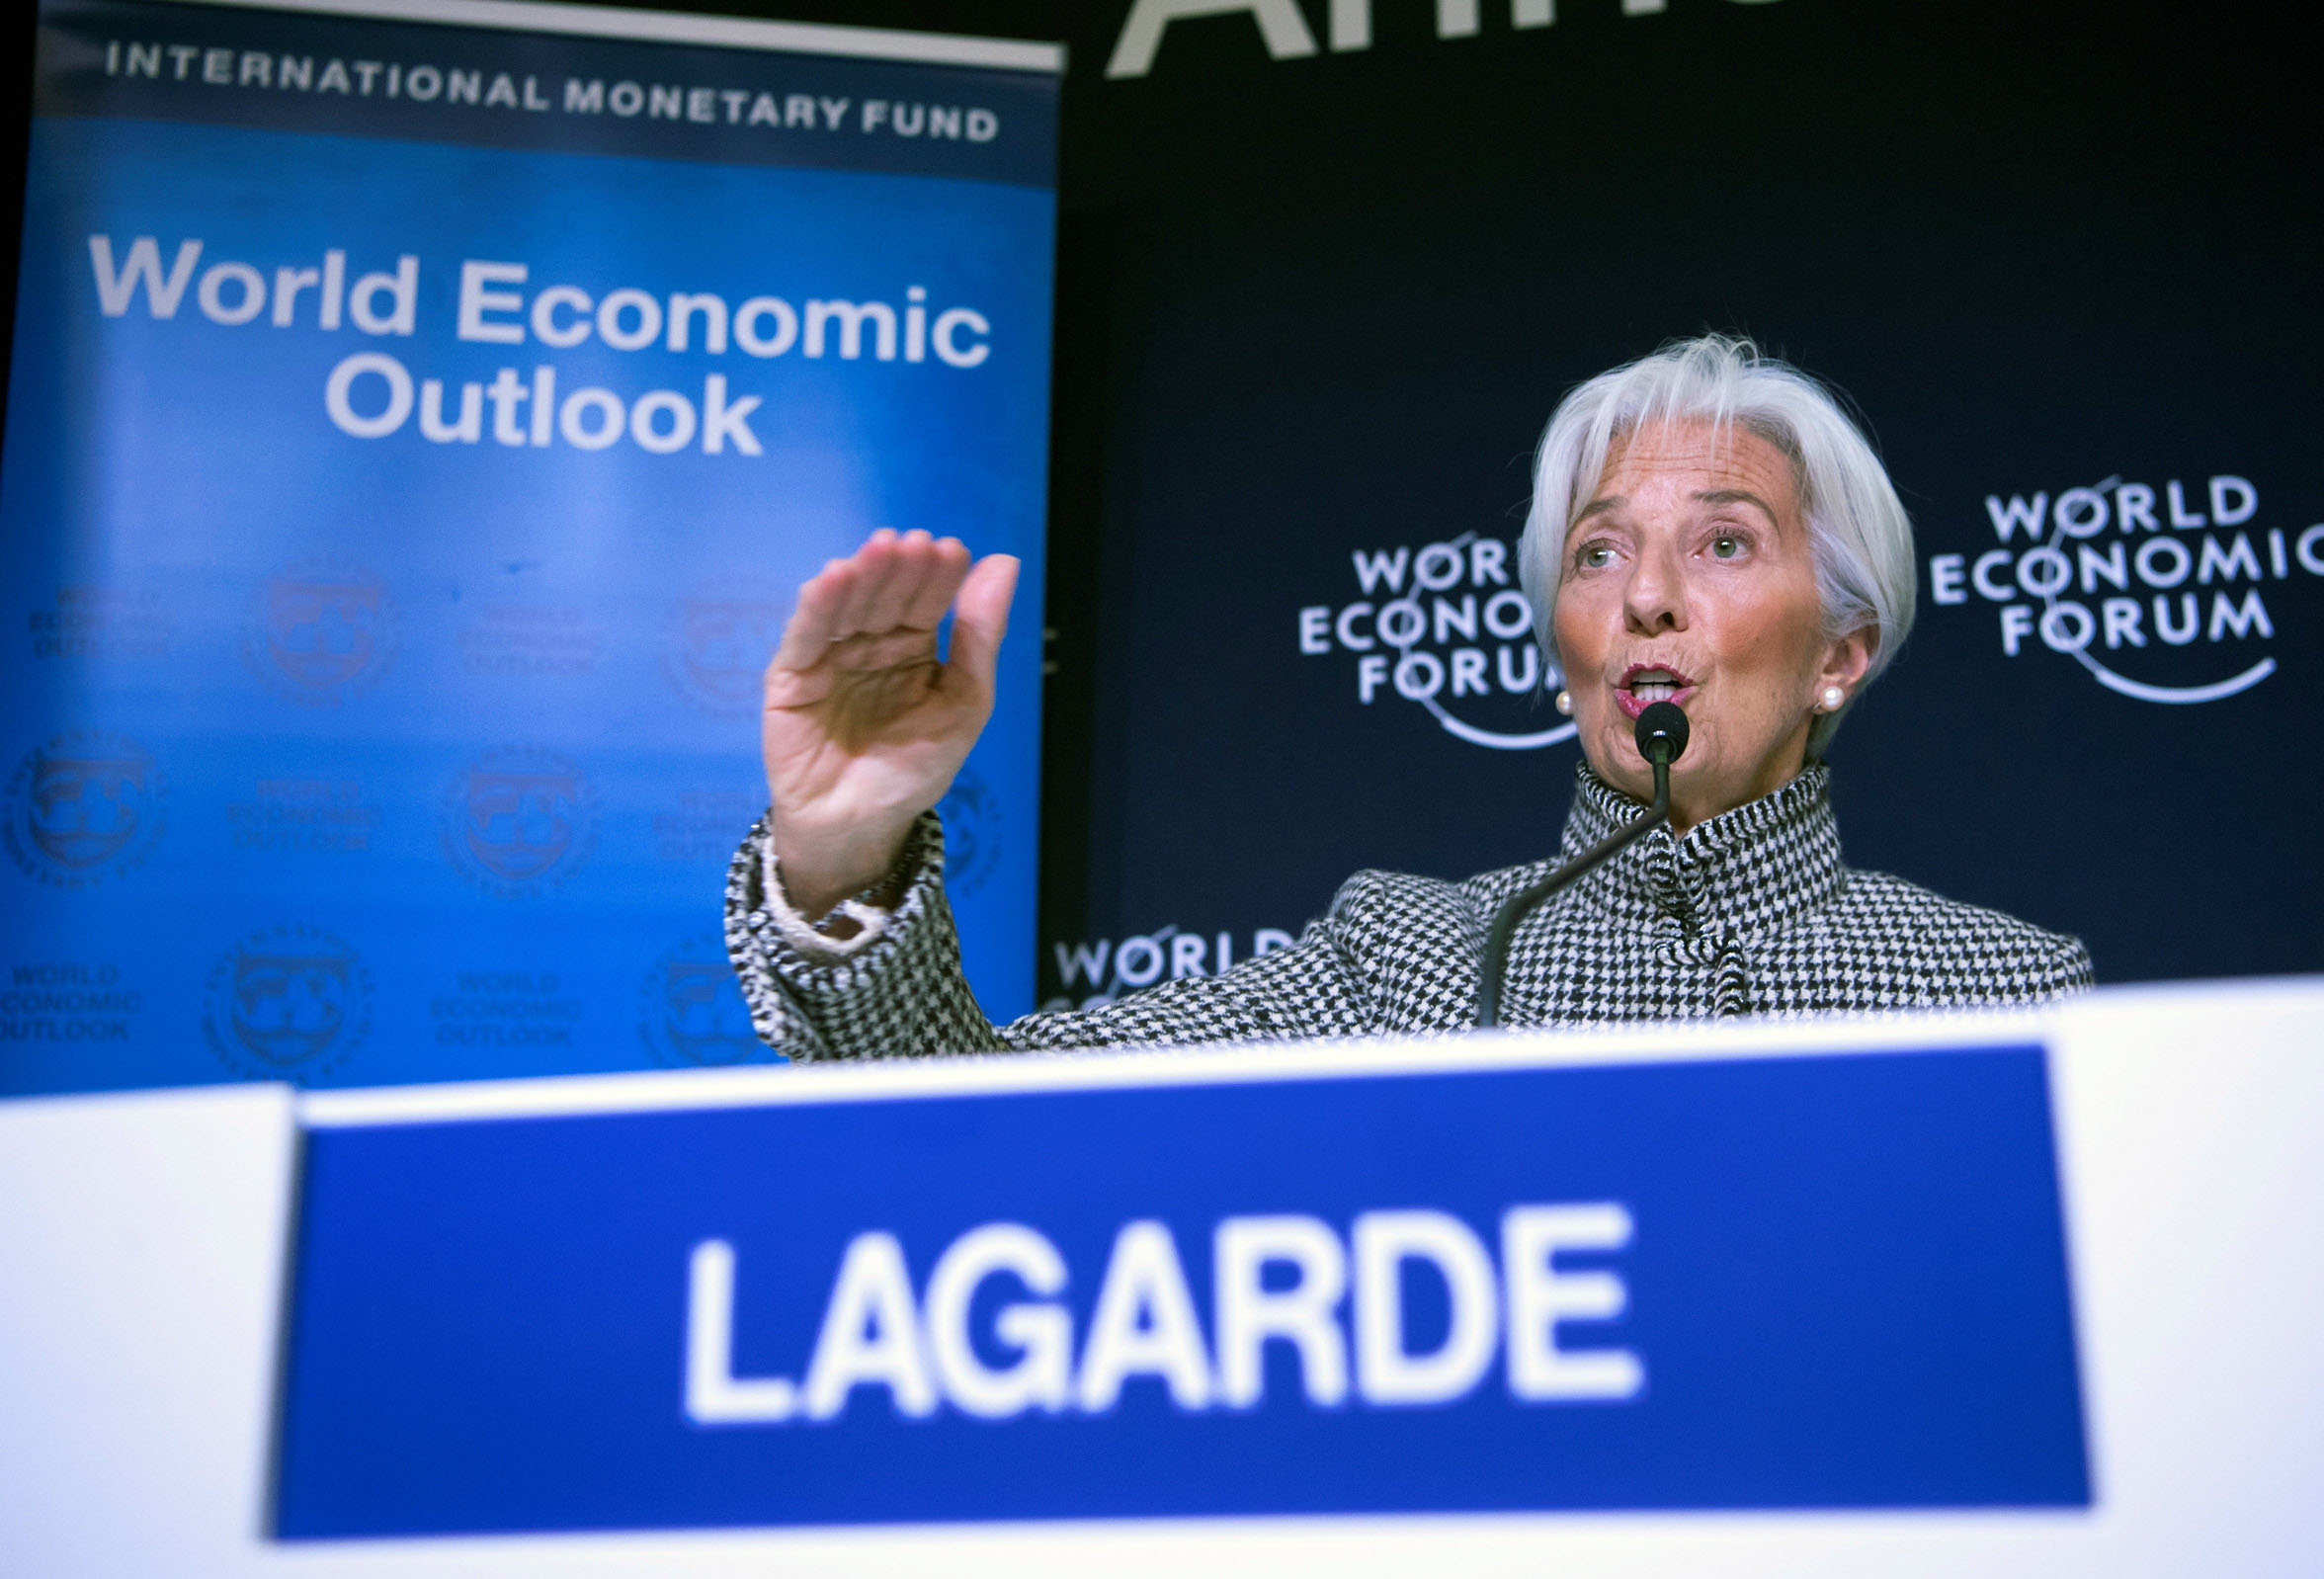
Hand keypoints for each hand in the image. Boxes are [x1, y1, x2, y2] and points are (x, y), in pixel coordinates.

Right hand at [761, 529, 1017, 917]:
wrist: (861, 827)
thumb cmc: (913, 770)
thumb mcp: (962, 702)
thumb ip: (980, 637)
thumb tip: (1006, 562)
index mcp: (912, 647)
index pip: (925, 599)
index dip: (937, 575)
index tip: (951, 550)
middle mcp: (869, 643)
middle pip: (886, 596)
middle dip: (900, 570)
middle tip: (915, 545)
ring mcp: (828, 656)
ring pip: (846, 607)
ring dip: (862, 577)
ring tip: (880, 551)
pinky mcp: (791, 677)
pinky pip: (804, 636)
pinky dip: (816, 607)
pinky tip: (832, 579)